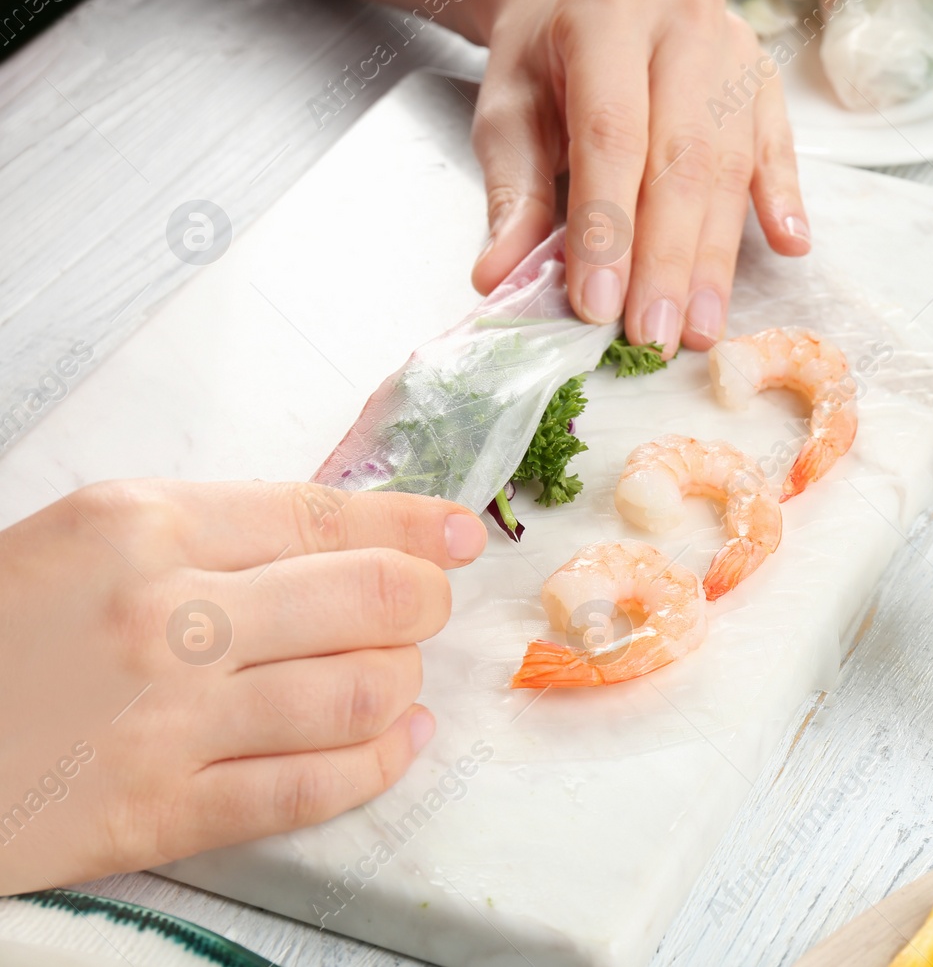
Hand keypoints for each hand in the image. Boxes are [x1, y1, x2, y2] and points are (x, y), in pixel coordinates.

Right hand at [0, 480, 486, 893]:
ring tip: (398, 674)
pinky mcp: (160, 812)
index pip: (326, 515)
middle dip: (425, 600)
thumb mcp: (78, 541)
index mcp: (140, 523)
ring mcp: (169, 719)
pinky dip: (380, 763)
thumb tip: (337, 539)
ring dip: (404, 680)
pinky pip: (313, 786)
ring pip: (362, 691)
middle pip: (371, 598)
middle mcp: (167, 613)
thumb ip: (203, 534)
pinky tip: (396, 743)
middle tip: (427, 606)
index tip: (459, 535)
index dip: (417, 525)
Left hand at [467, 0, 810, 356]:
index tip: (599, 306)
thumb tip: (499, 278)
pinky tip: (788, 246)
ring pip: (729, 164)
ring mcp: (734, 44)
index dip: (609, 229)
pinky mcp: (764, 73)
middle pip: (681, 157)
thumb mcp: (508, 116)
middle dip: (667, 259)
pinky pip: (776, 145)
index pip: (612, 136)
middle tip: (655, 335)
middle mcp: (682, 19)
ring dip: (714, 256)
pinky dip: (782, 199)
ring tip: (698, 325)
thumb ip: (514, 196)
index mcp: (606, 15)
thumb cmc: (542, 62)